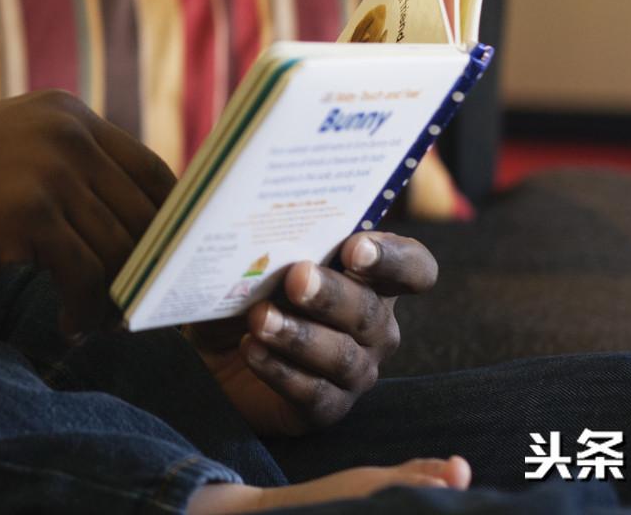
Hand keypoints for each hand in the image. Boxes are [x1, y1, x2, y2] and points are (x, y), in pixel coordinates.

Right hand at [0, 90, 176, 337]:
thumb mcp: (9, 157)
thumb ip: (68, 171)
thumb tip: (140, 223)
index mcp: (66, 112)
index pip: (153, 172)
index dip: (172, 226)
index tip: (169, 268)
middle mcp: (66, 130)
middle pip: (148, 212)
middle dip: (152, 268)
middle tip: (141, 310)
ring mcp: (49, 168)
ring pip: (123, 248)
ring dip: (116, 296)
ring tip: (95, 323)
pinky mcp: (30, 214)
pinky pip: (88, 276)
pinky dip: (85, 311)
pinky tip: (66, 327)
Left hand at [187, 231, 436, 435]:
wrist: (216, 353)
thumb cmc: (248, 296)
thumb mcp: (259, 264)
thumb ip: (275, 244)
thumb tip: (262, 222)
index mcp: (372, 282)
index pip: (414, 269)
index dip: (394, 258)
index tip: (354, 248)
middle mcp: (375, 329)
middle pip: (370, 311)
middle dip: (332, 294)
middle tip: (296, 277)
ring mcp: (355, 372)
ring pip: (342, 356)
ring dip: (299, 335)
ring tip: (260, 318)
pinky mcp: (325, 408)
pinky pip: (313, 393)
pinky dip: (280, 370)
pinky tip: (251, 349)